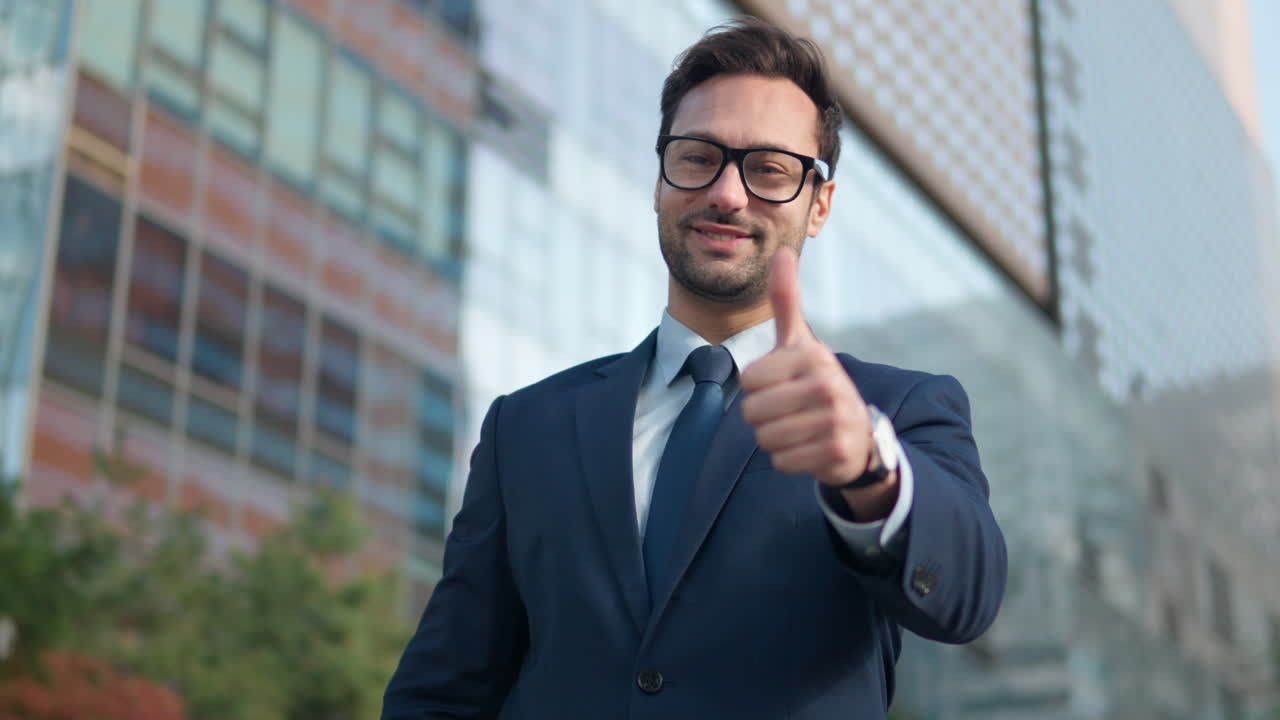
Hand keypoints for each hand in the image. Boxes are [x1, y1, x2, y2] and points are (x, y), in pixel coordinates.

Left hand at [740, 246, 875, 488]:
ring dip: (774, 439)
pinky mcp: (836, 452)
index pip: (748, 380)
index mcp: (812, 356)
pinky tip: (808, 448)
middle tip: (789, 412)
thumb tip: (782, 251)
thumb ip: (786, 299)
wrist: (858, 434)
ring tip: (799, 428)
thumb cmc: (816, 383)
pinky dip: (789, 460)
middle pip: (752, 412)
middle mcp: (828, 384)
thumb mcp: (800, 342)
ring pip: (765, 439)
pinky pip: (781, 461)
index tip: (782, 385)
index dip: (757, 387)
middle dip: (763, 417)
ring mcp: (835, 419)